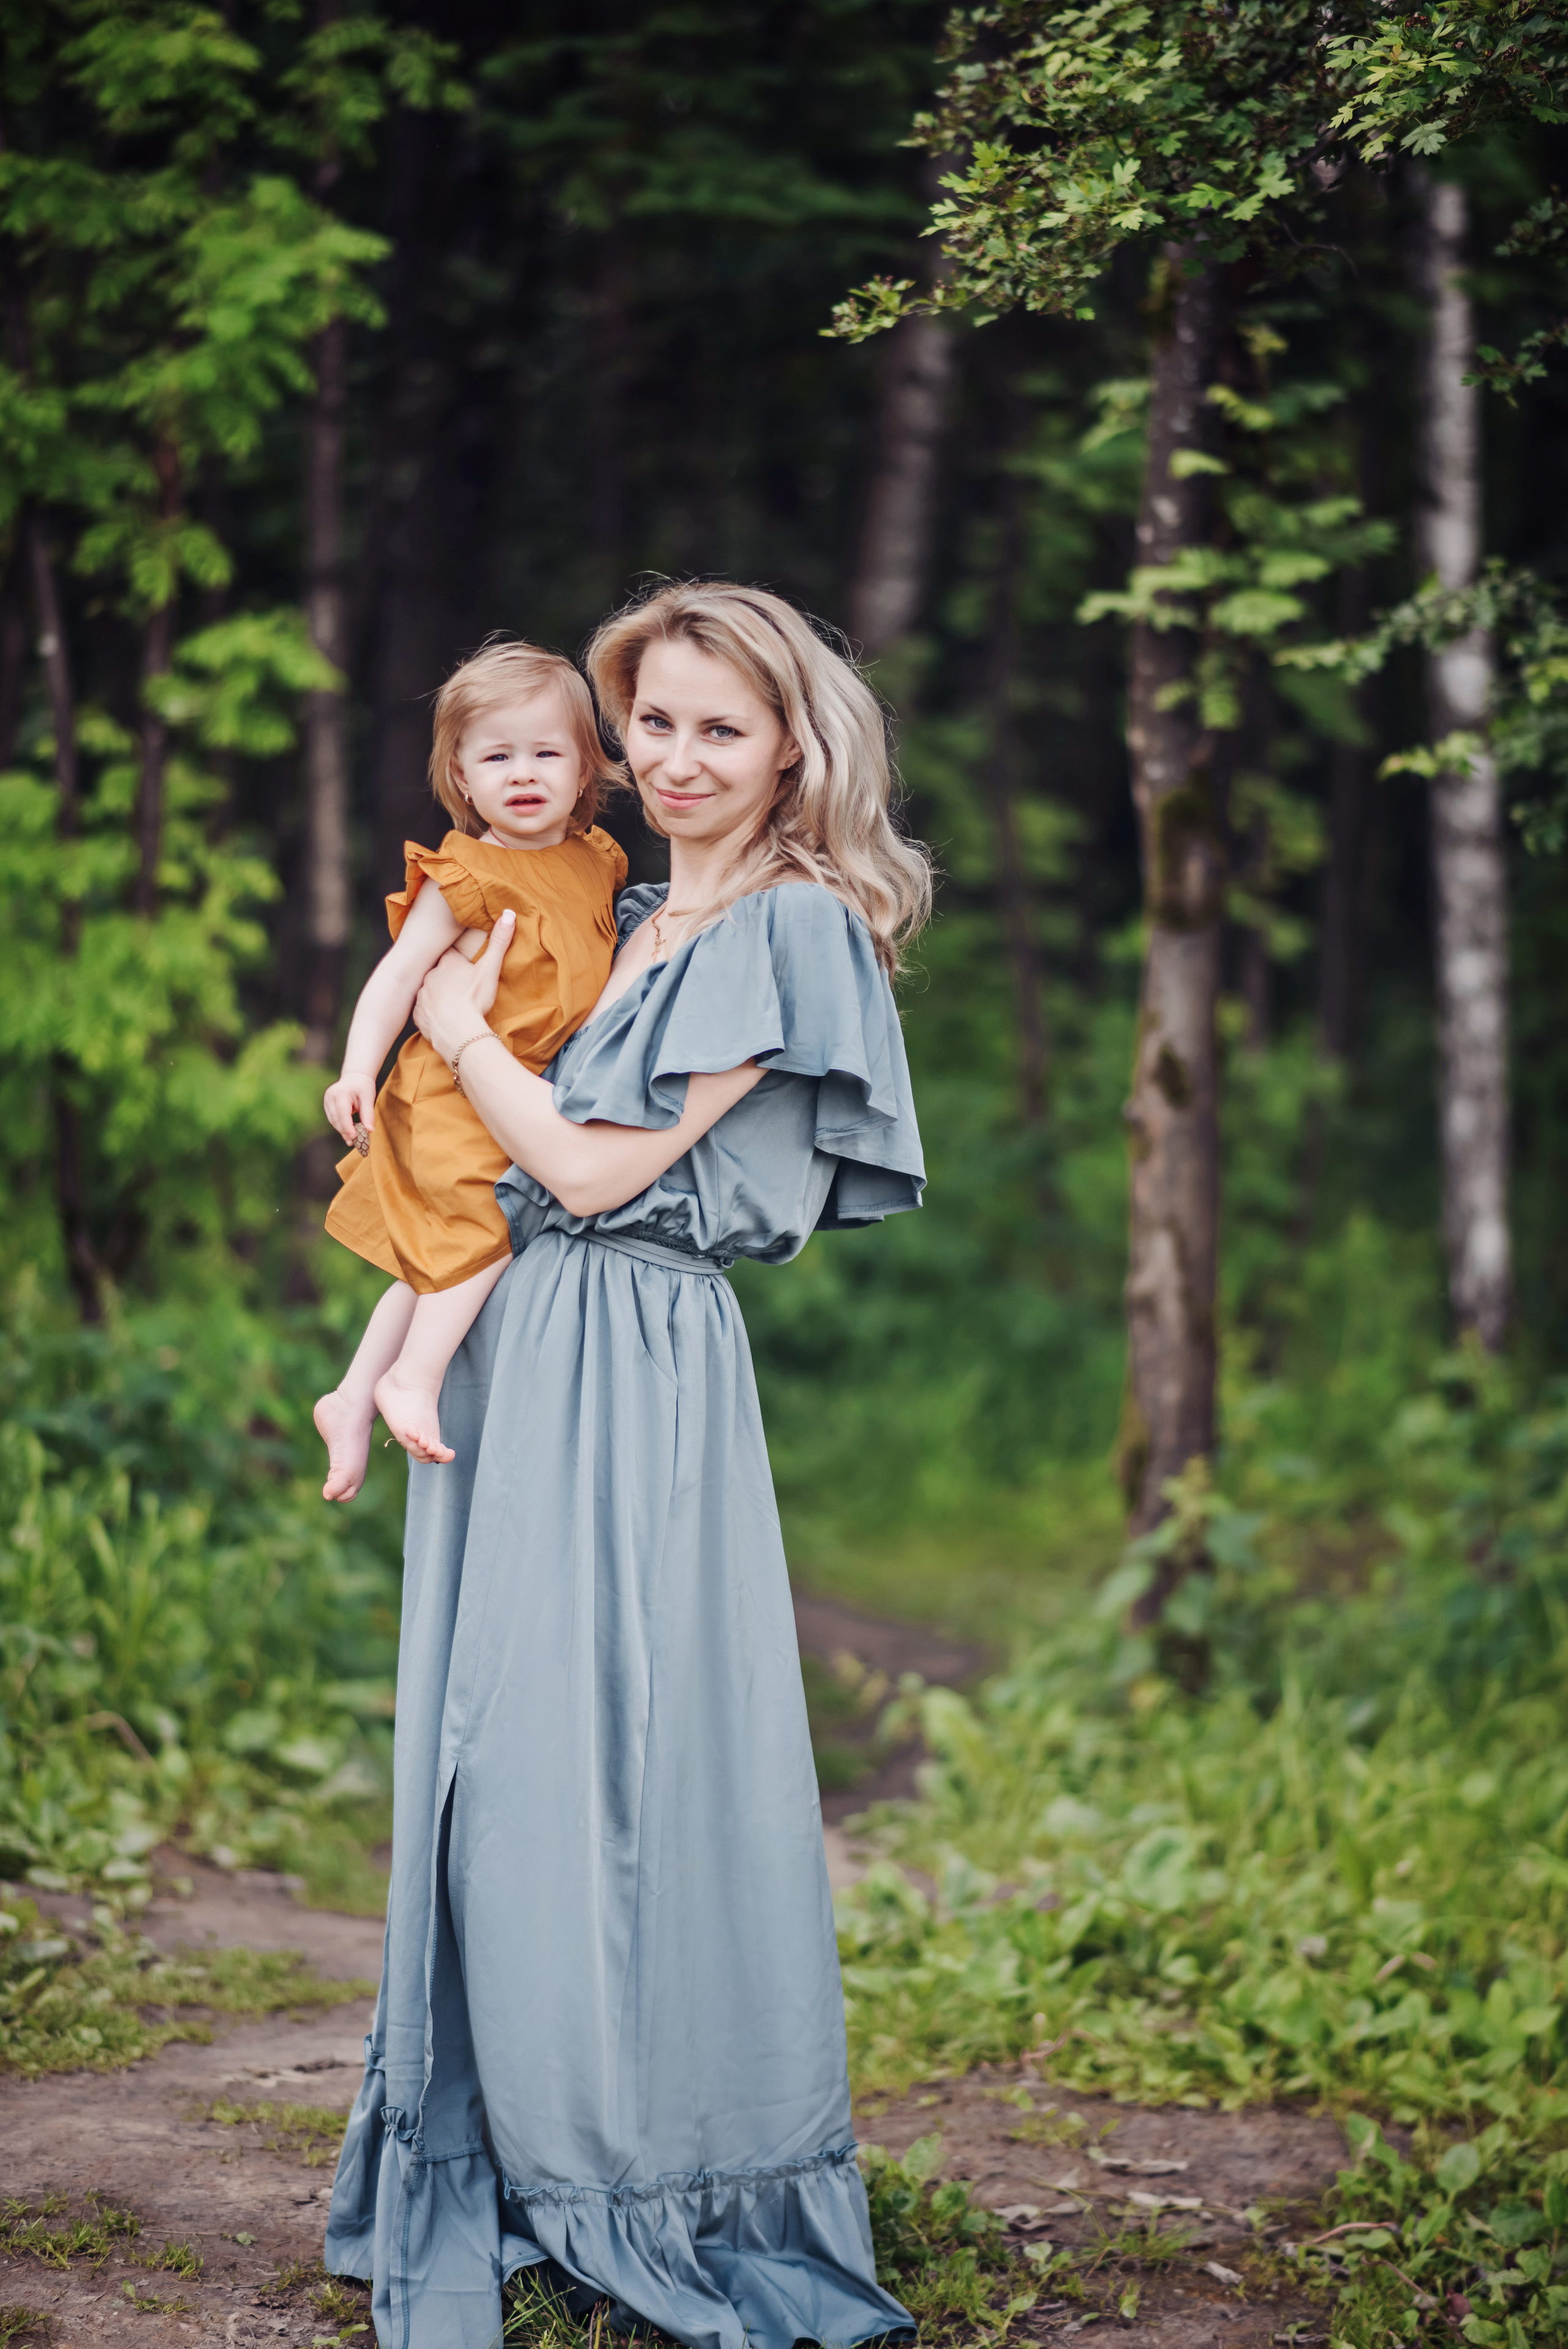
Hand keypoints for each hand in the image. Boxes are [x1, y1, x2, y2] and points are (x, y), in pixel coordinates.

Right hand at [325, 1070, 377, 1146]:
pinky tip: (347, 1132)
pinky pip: (333, 1118)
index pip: (342, 1113)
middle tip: (354, 1142)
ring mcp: (327, 1100)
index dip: (347, 1126)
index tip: (354, 1137)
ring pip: (333, 1120)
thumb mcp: (368, 1098)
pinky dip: (340, 1126)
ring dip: (342, 1130)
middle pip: (336, 1118)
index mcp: (341, 1093)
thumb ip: (368, 1114)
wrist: (355, 1076)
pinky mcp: (327, 1104)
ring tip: (351, 1140)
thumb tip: (369, 1130)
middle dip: (345, 1131)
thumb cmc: (363, 1086)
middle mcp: (331, 1096)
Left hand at [413, 910, 513, 1064]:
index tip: (466, 968)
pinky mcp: (419, 1016)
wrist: (459, 1033)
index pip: (451, 955)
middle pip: (439, 972)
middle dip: (448, 978)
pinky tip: (444, 1019)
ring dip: (439, 996)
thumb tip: (508, 913)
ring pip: (430, 992)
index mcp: (447, 963)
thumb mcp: (490, 969)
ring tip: (454, 1006)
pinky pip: (424, 1012)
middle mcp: (430, 976)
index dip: (459, 960)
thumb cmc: (474, 999)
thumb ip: (499, 941)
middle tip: (462, 988)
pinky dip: (432, 1014)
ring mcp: (422, 997)